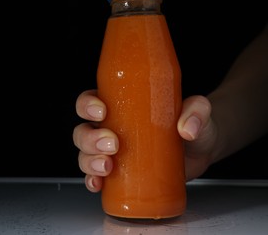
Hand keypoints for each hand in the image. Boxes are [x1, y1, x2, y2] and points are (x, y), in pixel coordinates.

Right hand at [73, 89, 216, 191]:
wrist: (201, 151)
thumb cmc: (192, 125)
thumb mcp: (198, 110)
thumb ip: (197, 110)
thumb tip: (186, 128)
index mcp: (119, 105)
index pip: (91, 100)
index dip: (87, 105)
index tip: (102, 111)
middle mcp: (110, 127)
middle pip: (83, 130)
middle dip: (90, 139)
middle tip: (112, 144)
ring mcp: (112, 152)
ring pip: (86, 154)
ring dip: (89, 161)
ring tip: (107, 167)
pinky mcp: (119, 173)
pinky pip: (95, 176)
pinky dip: (92, 181)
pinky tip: (98, 183)